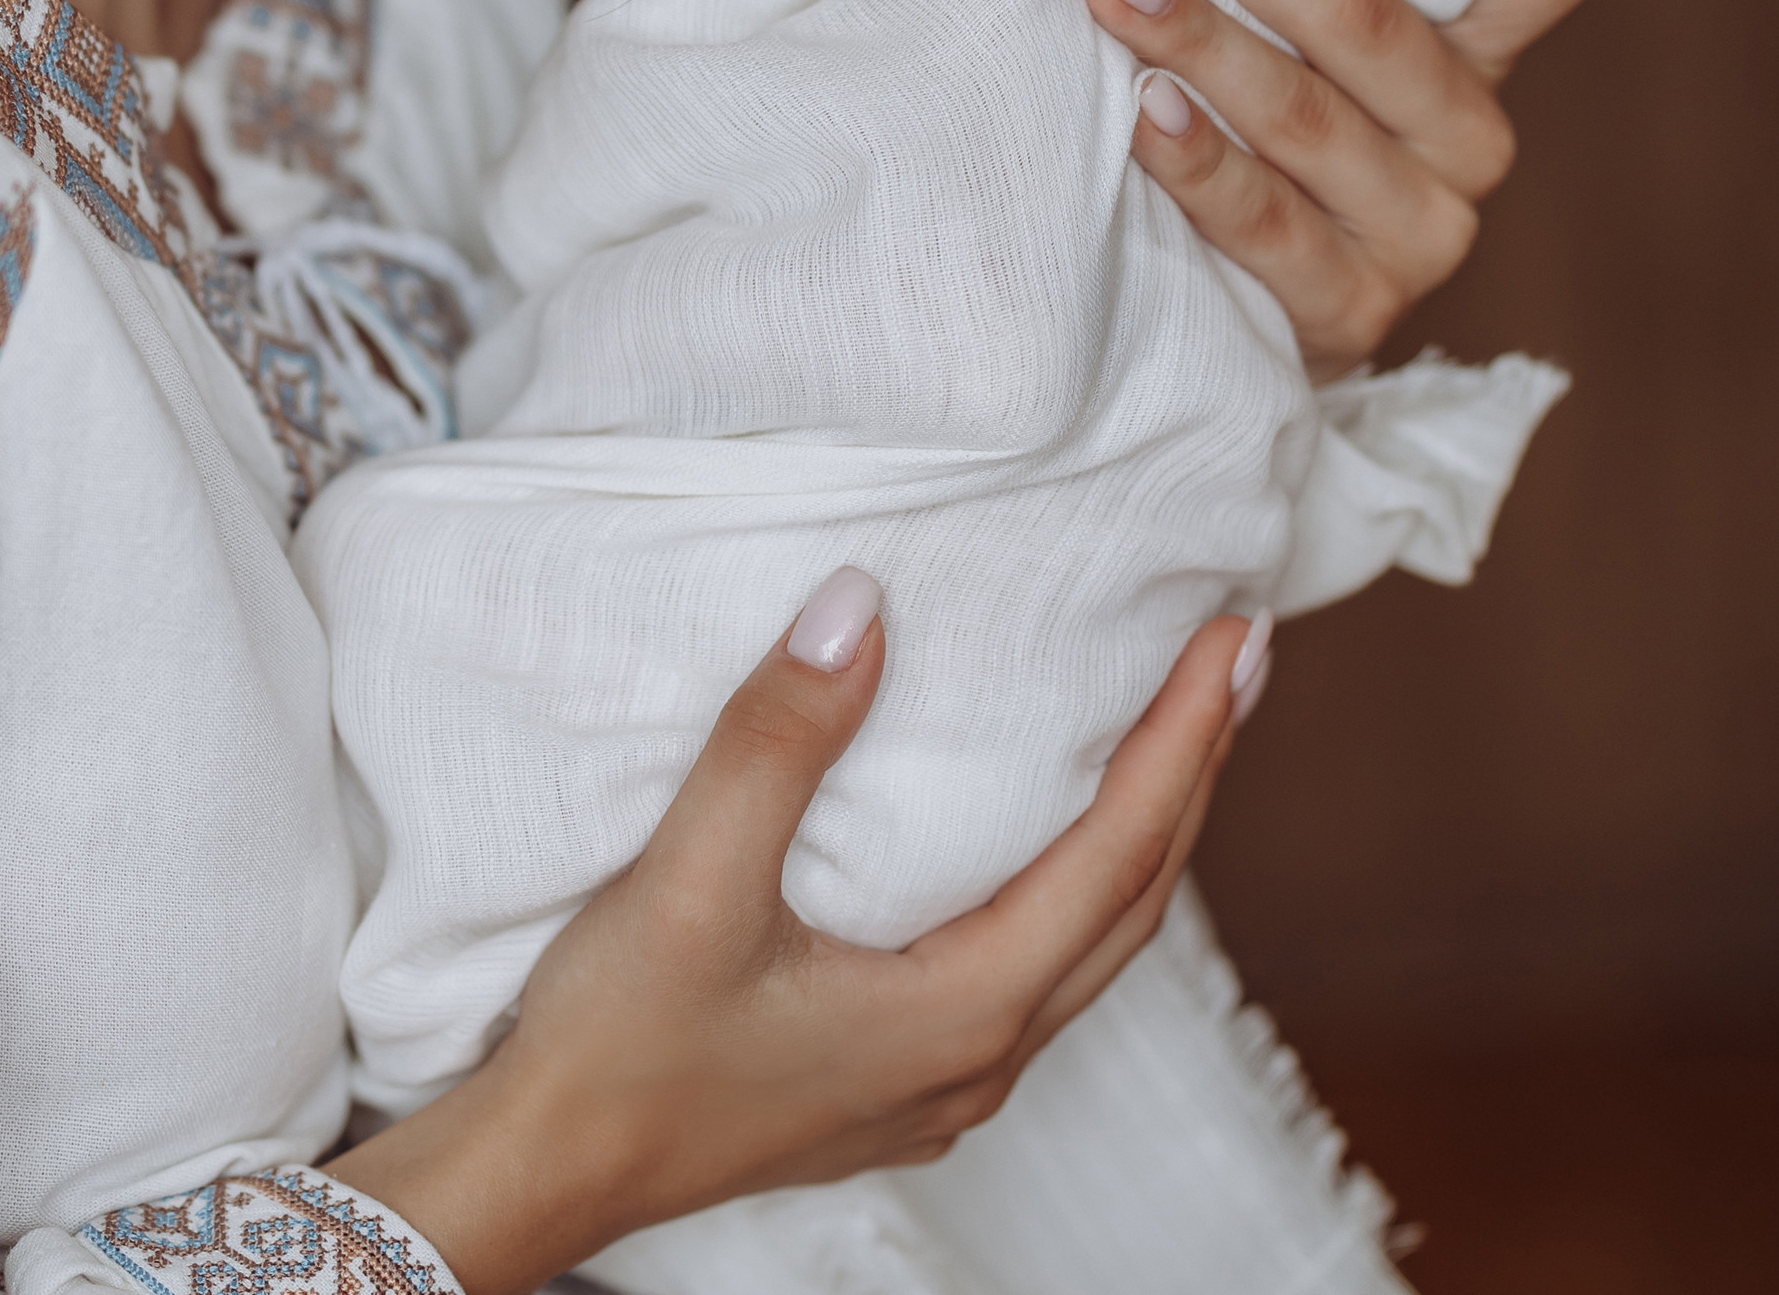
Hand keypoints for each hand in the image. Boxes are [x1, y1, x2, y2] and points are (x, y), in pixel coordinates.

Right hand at [329, 584, 1251, 1293]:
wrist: (544, 1171)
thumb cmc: (618, 1046)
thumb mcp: (691, 880)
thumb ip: (779, 741)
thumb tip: (858, 606)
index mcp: (961, 1007)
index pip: (1120, 853)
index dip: (1185, 739)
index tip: (1231, 640)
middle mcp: (977, 1056)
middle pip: (1134, 903)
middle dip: (1193, 776)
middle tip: (1234, 665)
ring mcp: (939, 1080)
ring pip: (1090, 945)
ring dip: (1142, 835)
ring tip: (1165, 739)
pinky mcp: (893, 1080)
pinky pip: (1032, 969)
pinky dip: (1074, 887)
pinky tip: (1043, 851)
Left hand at [1080, 0, 1607, 380]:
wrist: (1228, 311)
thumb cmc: (1247, 119)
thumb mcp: (1289, 28)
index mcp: (1474, 48)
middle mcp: (1466, 137)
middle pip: (1370, 21)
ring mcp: (1417, 231)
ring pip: (1306, 114)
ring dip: (1194, 34)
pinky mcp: (1349, 310)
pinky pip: (1265, 221)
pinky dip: (1196, 159)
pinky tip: (1137, 108)